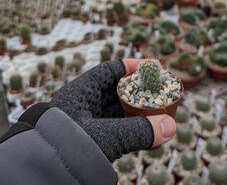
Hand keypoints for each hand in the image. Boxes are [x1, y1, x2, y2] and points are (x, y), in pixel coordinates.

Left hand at [50, 59, 175, 161]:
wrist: (41, 174)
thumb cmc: (67, 149)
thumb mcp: (105, 136)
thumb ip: (138, 131)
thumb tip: (170, 126)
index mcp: (80, 92)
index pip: (107, 71)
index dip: (128, 67)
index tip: (148, 67)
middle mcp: (83, 105)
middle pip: (115, 90)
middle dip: (137, 90)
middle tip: (158, 90)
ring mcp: (87, 123)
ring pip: (117, 111)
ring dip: (137, 112)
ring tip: (158, 111)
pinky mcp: (92, 140)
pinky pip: (116, 129)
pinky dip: (132, 129)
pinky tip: (148, 132)